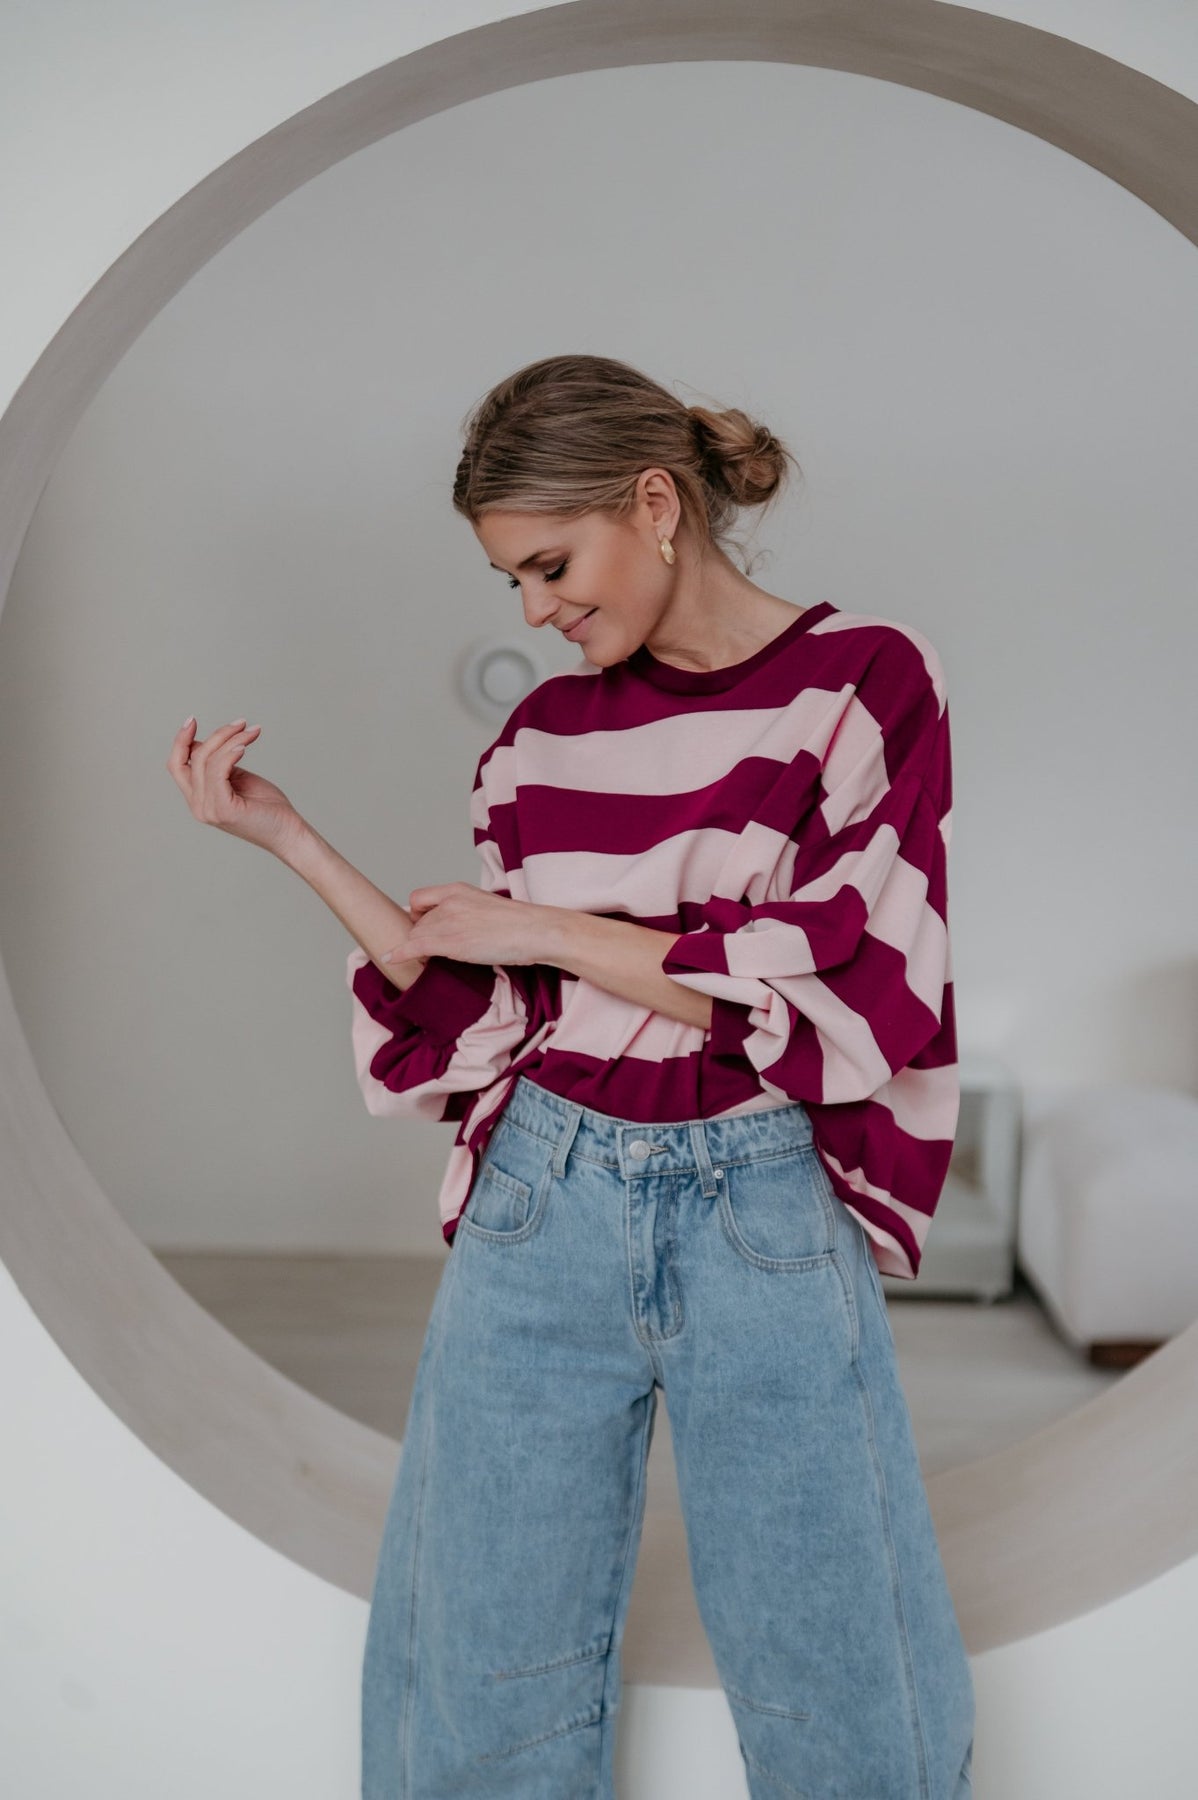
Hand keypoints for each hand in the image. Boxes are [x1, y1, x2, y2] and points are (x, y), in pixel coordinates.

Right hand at [166, 716, 303, 856]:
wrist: (288, 832)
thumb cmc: (268, 808)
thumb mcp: (237, 779)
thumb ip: (219, 765)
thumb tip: (204, 743)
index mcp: (199, 798)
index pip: (177, 765)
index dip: (181, 741)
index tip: (192, 720)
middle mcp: (198, 806)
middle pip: (191, 758)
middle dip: (216, 735)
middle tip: (241, 723)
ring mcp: (208, 809)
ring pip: (207, 760)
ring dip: (231, 740)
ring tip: (251, 732)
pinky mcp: (223, 809)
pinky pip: (218, 771)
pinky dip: (230, 753)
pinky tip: (244, 745)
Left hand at [385, 883, 546, 967]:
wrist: (535, 930)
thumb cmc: (520, 923)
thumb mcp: (487, 906)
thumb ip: (467, 911)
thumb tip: (462, 927)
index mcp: (458, 890)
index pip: (419, 898)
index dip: (417, 915)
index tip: (422, 927)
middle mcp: (449, 902)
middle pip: (418, 922)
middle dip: (419, 936)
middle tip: (428, 951)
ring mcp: (448, 922)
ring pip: (417, 936)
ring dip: (416, 948)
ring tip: (426, 960)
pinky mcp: (450, 942)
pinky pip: (415, 947)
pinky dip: (399, 953)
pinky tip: (390, 958)